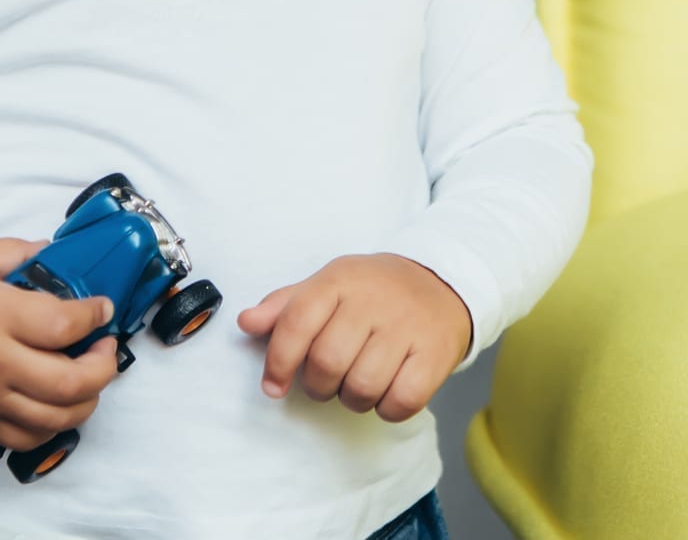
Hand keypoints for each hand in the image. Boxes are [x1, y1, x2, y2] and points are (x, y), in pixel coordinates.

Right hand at [0, 236, 120, 452]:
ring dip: (86, 401)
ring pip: (54, 418)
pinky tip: (58, 405)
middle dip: (104, 366)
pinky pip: (24, 437)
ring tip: (89, 377)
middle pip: (70, 383)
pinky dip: (52, 427)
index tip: (102, 307)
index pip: (63, 325)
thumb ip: (15, 253)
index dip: (95, 316)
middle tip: (106, 347)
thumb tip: (51, 254)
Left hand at [235, 253, 471, 422]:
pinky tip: (389, 389)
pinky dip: (388, 408)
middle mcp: (374, 300)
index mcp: (340, 280)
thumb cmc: (375, 291)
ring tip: (360, 381)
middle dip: (319, 385)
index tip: (273, 386)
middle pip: (326, 364)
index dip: (277, 363)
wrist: (442, 283)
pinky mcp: (435, 354)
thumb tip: (246, 322)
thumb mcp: (329, 284)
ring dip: (353, 398)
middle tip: (329, 379)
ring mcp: (407, 327)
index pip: (296, 324)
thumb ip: (285, 306)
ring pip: (362, 388)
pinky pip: (401, 402)